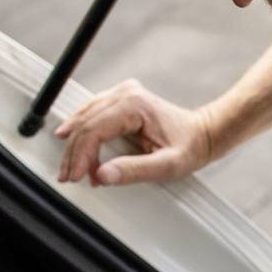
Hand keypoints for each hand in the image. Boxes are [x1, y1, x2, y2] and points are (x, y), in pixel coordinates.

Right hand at [53, 79, 214, 186]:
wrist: (203, 133)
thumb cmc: (189, 146)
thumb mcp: (167, 165)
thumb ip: (134, 171)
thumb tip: (102, 176)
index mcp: (134, 106)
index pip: (94, 130)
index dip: (80, 156)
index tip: (75, 177)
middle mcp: (125, 94)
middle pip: (85, 124)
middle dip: (74, 154)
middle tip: (68, 177)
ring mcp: (122, 94)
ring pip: (84, 118)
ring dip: (74, 144)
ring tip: (69, 168)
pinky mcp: (120, 100)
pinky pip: (91, 114)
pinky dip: (81, 131)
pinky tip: (69, 140)